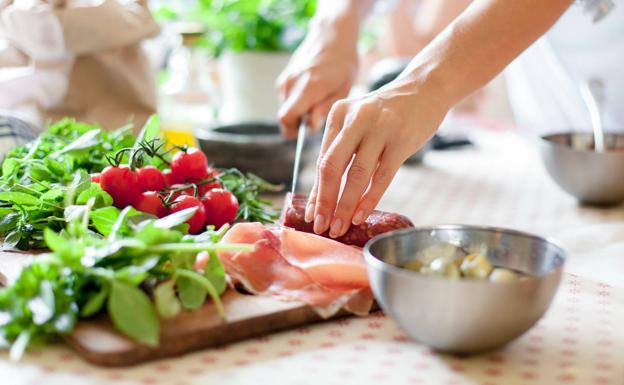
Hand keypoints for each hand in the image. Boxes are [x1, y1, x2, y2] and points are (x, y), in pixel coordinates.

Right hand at [276, 15, 358, 136]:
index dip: (295, 131)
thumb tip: (311, 127)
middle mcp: (291, 83)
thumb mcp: (343, 88)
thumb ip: (325, 109)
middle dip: (298, 123)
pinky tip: (311, 93)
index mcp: (308, 87)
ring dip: (298, 112)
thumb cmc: (343, 63)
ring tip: (317, 101)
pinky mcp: (283, 78)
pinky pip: (286, 99)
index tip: (309, 130)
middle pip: (284, 117)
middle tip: (317, 116)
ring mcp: (285, 79)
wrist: (332, 36)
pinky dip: (296, 102)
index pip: (286, 118)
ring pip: (285, 109)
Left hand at [305, 74, 449, 237]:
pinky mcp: (401, 140)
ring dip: (345, 206)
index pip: (322, 160)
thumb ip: (342, 148)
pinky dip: (369, 199)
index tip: (312, 214)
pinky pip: (381, 177)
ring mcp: (379, 129)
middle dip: (325, 201)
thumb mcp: (358, 120)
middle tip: (322, 226)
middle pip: (333, 167)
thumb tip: (325, 192)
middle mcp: (355, 119)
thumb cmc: (388, 112)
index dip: (316, 191)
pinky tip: (360, 215)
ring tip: (340, 227)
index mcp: (338, 114)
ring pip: (357, 176)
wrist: (425, 88)